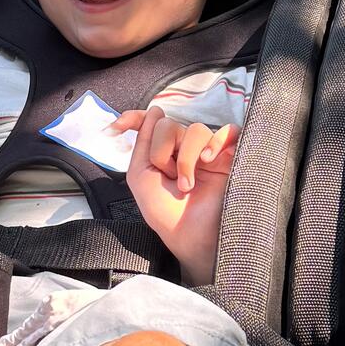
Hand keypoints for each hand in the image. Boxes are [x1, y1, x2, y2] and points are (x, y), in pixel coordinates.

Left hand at [115, 106, 239, 284]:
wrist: (191, 234)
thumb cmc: (164, 211)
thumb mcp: (140, 176)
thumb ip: (141, 143)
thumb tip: (155, 111)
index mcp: (162, 153)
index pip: (150, 124)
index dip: (134, 118)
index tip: (115, 127)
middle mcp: (184, 150)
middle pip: (170, 125)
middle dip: (162, 151)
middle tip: (168, 177)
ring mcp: (207, 152)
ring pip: (196, 129)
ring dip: (186, 158)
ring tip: (188, 185)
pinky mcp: (230, 157)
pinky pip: (228, 131)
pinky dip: (217, 141)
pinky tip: (209, 160)